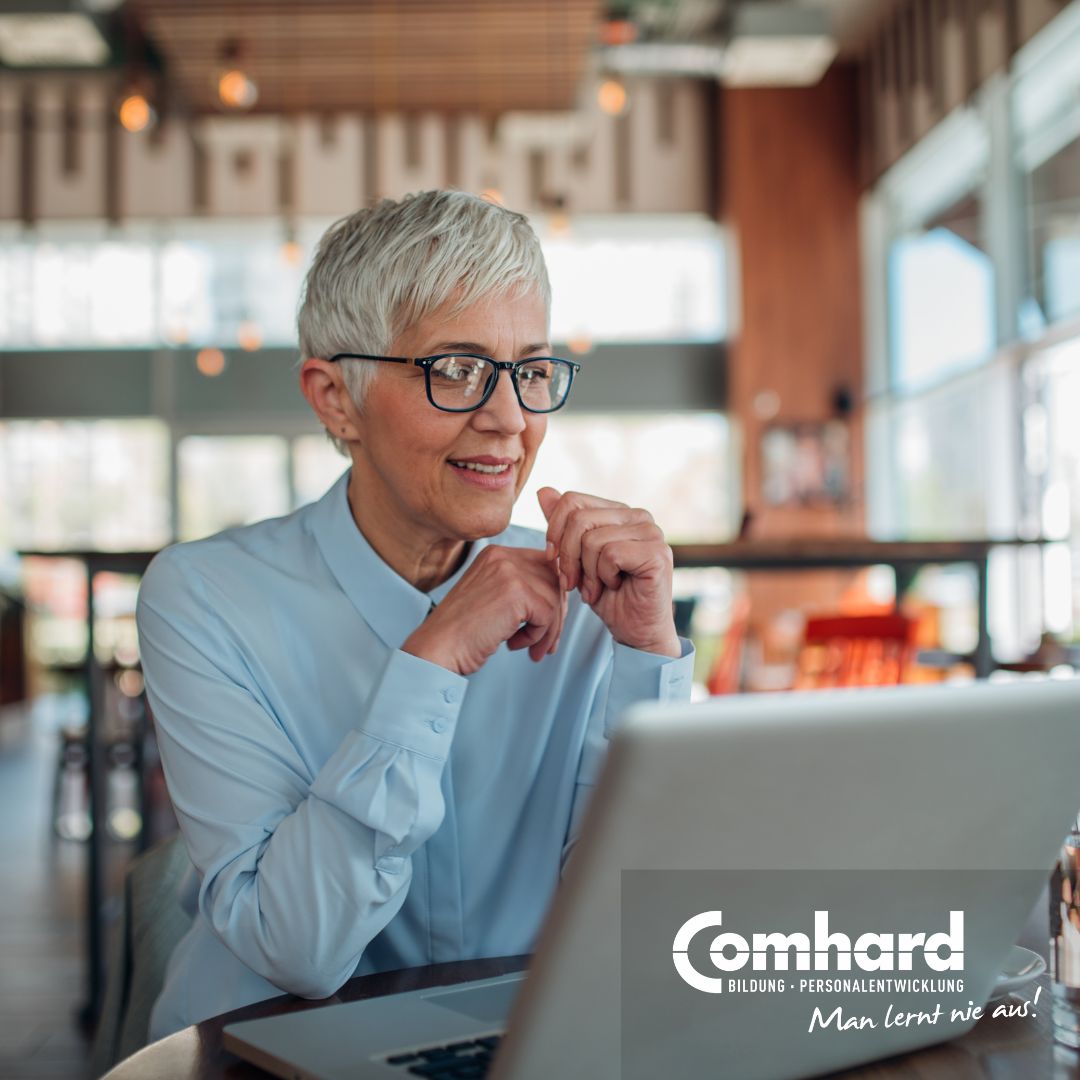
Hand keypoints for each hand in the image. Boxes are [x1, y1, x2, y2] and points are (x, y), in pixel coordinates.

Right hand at [401, 546, 566, 674]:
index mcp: (496, 554)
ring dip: (548, 630)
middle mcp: (503, 556)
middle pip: (555, 580)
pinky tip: (514, 645)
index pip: (544, 566)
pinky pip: (548, 614)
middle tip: (545, 642)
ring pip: (555, 599)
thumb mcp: (492, 598)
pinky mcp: (516, 592)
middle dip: (556, 615)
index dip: (551, 596)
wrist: (438, 648)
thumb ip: (521, 589)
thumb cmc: (463, 632)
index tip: (544, 623)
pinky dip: (538, 636)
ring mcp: (510, 571)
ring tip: (531, 648)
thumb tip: (563, 596)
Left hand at [538, 488, 679, 657]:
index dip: (554, 531)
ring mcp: (651, 532)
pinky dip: (604, 576)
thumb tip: (544, 491)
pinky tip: (615, 586)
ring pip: (593, 539)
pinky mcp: (657, 553)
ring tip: (596, 588)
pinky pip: (610, 554)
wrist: (634, 631)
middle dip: (568, 557)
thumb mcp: (575, 559)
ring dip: (587, 572)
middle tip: (573, 583)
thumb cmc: (607, 596)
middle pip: (579, 519)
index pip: (572, 500)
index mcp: (619, 512)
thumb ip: (563, 526)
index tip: (553, 561)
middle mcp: (638, 516)